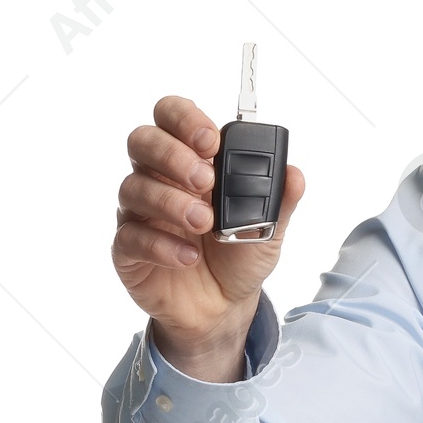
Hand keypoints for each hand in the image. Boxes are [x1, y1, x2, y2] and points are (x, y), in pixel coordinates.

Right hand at [112, 95, 304, 380]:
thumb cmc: (238, 255)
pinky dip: (161, 245)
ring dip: (171, 203)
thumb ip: (279, 200)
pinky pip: (129, 236)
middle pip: (142, 141)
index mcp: (191, 161)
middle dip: (173, 155)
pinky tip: (188, 257)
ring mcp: (139, 212)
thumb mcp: (269, 228)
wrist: (223, 306)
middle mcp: (159, 179)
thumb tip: (294, 173)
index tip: (211, 142)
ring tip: (205, 224)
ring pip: (133, 187)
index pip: (171, 115)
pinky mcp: (127, 248)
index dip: (185, 119)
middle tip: (206, 182)